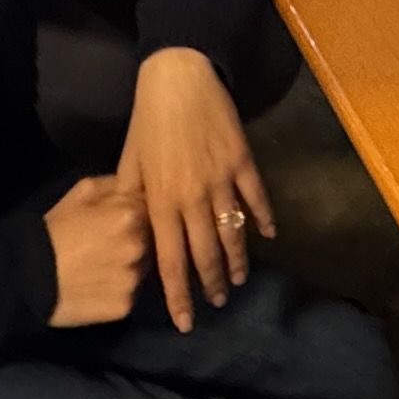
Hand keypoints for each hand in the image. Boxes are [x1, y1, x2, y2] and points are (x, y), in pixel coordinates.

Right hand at [42, 176, 150, 327]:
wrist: (26, 276)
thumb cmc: (53, 230)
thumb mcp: (79, 192)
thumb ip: (114, 185)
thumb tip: (136, 184)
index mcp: (129, 216)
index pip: (150, 211)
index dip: (135, 215)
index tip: (116, 221)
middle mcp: (138, 247)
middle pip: (149, 241)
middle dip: (134, 240)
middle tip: (106, 246)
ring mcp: (133, 279)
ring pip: (140, 270)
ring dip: (127, 267)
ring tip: (100, 267)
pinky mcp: (124, 306)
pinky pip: (128, 295)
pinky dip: (117, 291)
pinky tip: (96, 288)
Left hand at [117, 45, 274, 332]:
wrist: (178, 77)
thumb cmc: (148, 120)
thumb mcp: (130, 161)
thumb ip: (133, 199)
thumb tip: (135, 231)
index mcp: (161, 201)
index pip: (170, 260)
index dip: (178, 294)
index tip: (185, 321)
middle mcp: (193, 198)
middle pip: (205, 254)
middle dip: (211, 284)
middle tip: (216, 303)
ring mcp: (221, 180)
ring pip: (233, 233)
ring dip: (236, 261)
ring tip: (237, 281)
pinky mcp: (243, 161)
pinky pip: (257, 198)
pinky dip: (264, 219)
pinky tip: (268, 235)